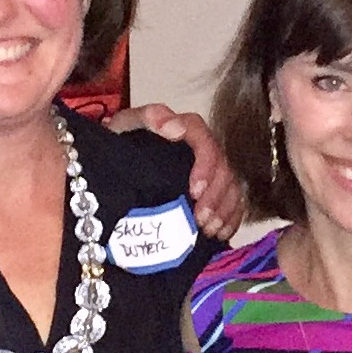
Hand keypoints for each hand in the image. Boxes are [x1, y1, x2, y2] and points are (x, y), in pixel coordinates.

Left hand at [111, 104, 245, 240]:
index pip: (206, 141)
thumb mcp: (126, 126)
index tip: (194, 191)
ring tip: (208, 230)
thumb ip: (148, 118)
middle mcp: (204, 148)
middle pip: (223, 168)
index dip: (206, 166)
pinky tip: (220, 234)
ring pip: (232, 187)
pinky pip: (234, 202)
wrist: (117, 163)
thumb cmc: (122, 144)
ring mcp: (211, 170)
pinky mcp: (214, 190)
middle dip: (215, 197)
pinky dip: (231, 219)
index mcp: (186, 129)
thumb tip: (175, 127)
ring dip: (224, 211)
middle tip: (200, 219)